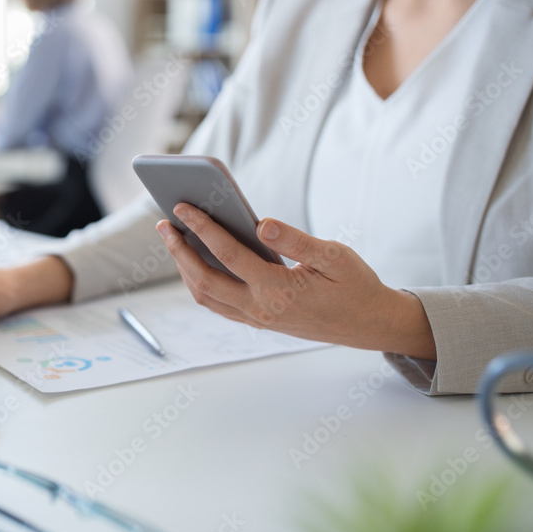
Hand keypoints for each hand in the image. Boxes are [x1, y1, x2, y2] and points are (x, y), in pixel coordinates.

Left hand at [157, 203, 436, 359]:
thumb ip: (296, 241)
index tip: (182, 206)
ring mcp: (256, 319)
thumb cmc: (354, 285)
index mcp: (278, 290)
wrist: (368, 325)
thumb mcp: (335, 256)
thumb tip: (262, 224)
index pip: (229, 254)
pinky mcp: (257, 321)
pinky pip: (217, 304)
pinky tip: (194, 260)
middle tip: (164, 223)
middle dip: (179, 250)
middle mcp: (260, 309)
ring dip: (184, 267)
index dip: (203, 228)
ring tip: (174, 239)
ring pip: (206, 296)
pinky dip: (200, 281)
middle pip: (204, 279)